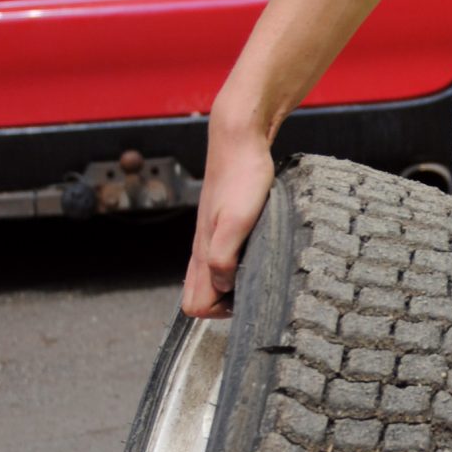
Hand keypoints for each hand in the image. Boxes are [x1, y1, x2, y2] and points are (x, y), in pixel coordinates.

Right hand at [183, 126, 274, 318]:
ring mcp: (211, 237)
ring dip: (232, 284)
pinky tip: (255, 253)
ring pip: (211, 278)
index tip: (244, 297)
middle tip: (253, 288)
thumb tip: (221, 287)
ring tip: (257, 271)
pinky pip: (222, 259)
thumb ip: (223, 256)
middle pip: (200, 296)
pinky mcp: (223, 226)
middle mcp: (203, 249)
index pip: (194, 306)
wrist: (239, 140)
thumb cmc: (242, 176)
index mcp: (203, 252)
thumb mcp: (237, 221)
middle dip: (225, 304)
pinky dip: (236, 265)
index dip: (219, 311)